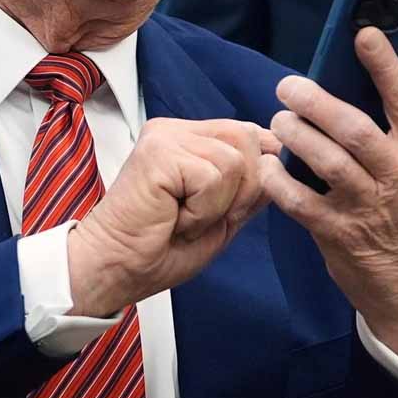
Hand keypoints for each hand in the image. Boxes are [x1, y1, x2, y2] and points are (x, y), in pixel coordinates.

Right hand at [67, 118, 278, 317]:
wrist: (117, 267)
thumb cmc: (160, 247)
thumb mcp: (222, 215)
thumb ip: (249, 185)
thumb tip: (280, 157)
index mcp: (189, 138)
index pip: (248, 133)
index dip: (256, 172)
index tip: (227, 207)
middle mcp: (176, 130)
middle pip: (248, 139)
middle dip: (241, 190)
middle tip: (200, 216)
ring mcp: (165, 137)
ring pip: (235, 160)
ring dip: (218, 205)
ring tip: (183, 217)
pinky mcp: (159, 152)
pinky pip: (213, 177)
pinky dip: (202, 210)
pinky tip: (174, 218)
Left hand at [259, 27, 397, 380]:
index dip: (385, 64)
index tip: (363, 33)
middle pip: (354, 129)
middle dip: (315, 101)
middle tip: (288, 86)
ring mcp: (368, 208)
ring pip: (325, 161)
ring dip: (295, 134)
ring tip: (279, 120)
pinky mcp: (338, 233)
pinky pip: (299, 201)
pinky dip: (279, 181)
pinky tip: (270, 165)